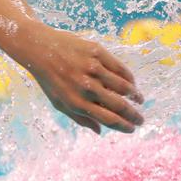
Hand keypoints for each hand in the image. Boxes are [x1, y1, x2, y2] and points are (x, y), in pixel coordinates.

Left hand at [23, 26, 144, 133]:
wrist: (39, 48)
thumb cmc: (50, 79)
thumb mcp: (59, 103)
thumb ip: (80, 118)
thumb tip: (100, 132)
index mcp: (77, 102)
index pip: (108, 119)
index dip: (124, 126)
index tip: (132, 129)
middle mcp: (86, 87)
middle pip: (119, 105)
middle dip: (134, 115)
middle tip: (141, 120)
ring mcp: (93, 68)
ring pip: (124, 86)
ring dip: (135, 96)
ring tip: (139, 100)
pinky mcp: (97, 53)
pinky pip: (120, 68)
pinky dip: (129, 78)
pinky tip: (131, 83)